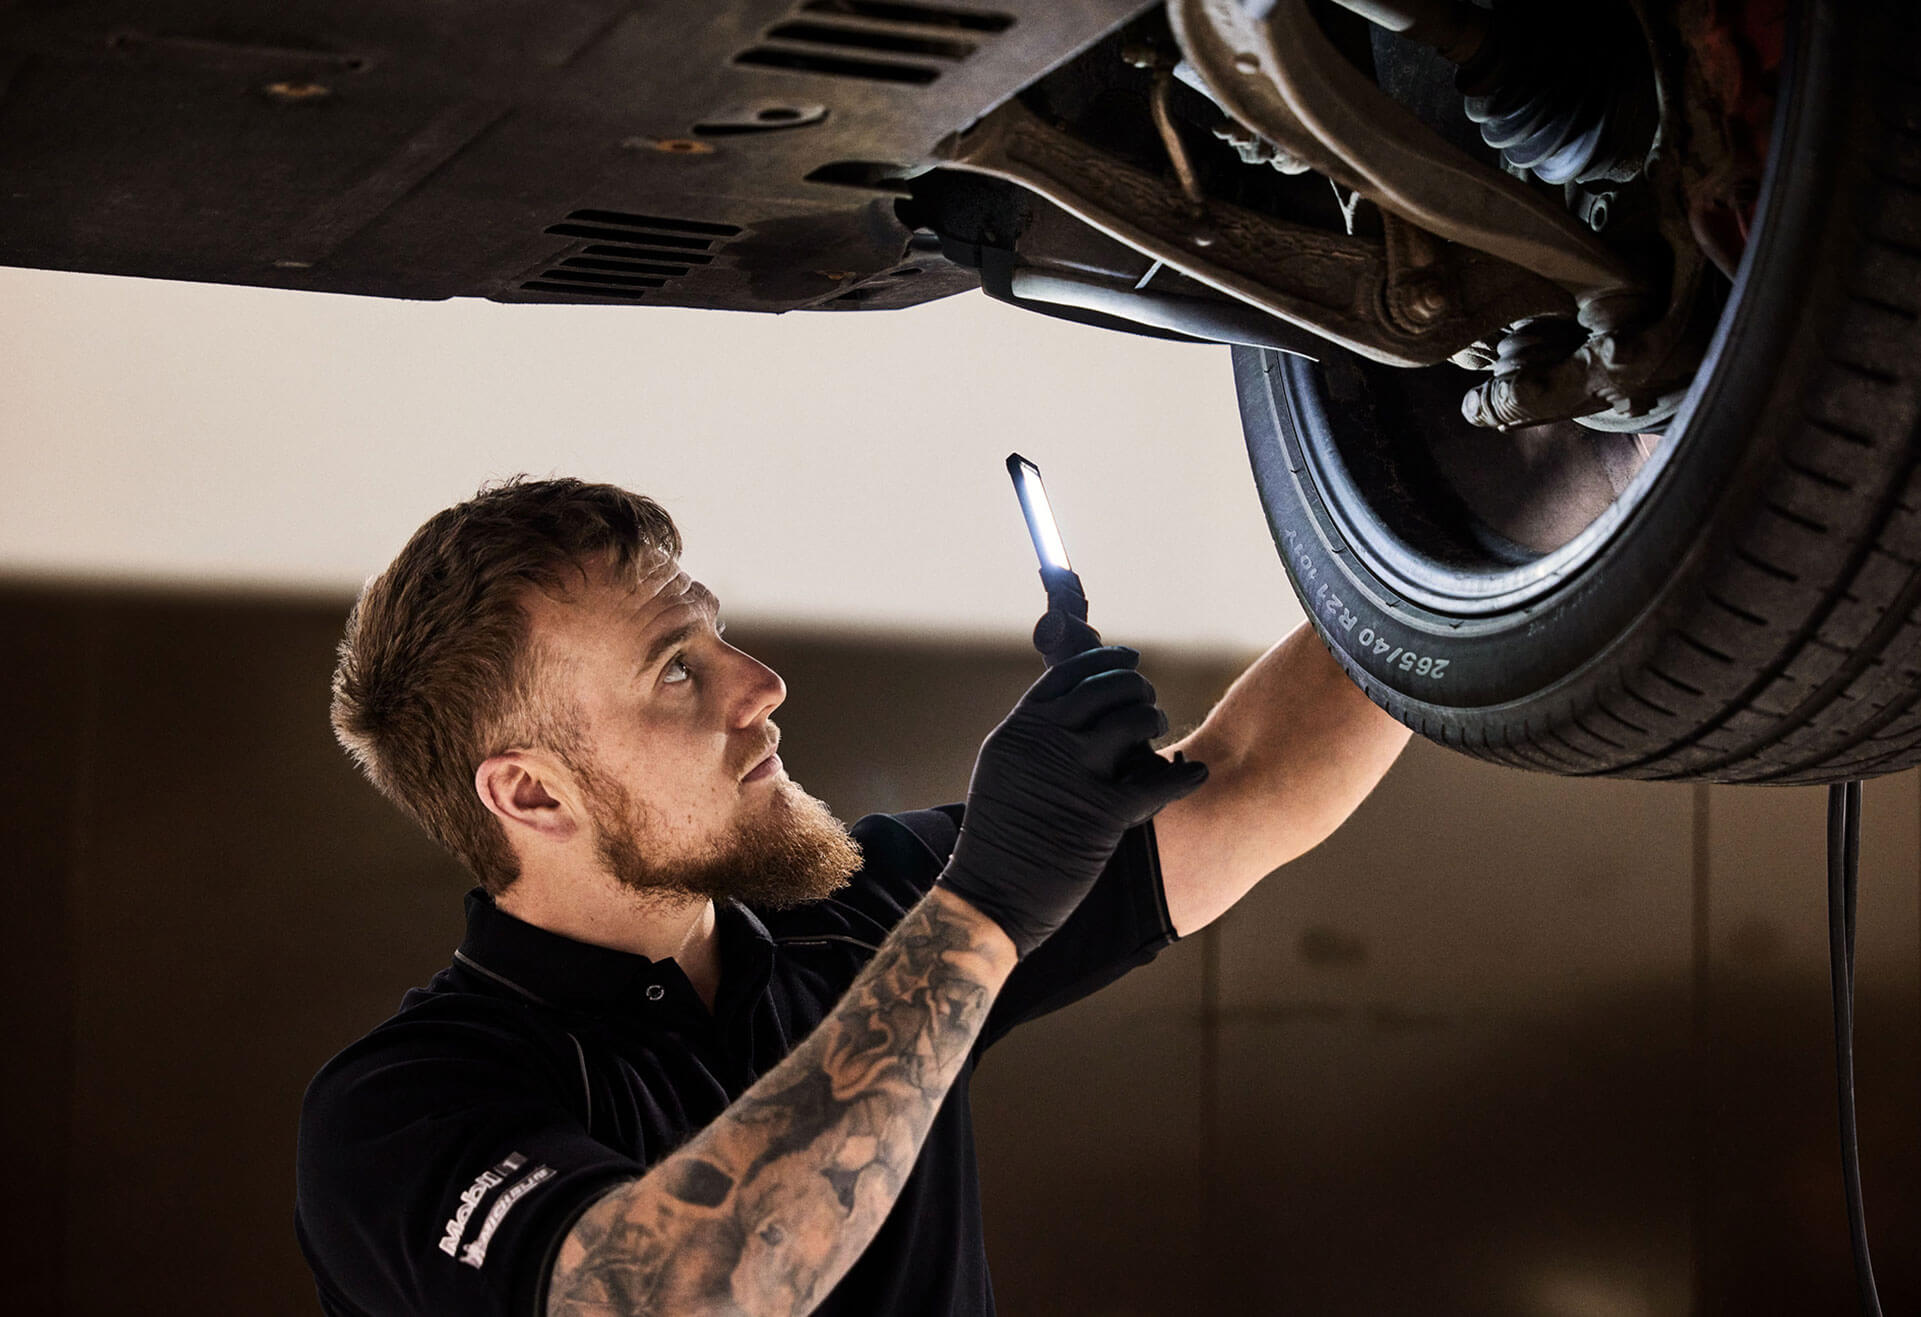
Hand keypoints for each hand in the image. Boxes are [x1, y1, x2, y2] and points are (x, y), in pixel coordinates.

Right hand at [936, 645, 1208, 957]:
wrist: (990, 897)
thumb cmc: (1000, 840)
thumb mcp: (1002, 771)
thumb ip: (1033, 737)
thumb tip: (1073, 712)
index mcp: (1020, 730)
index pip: (1069, 674)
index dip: (1105, 662)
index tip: (1129, 660)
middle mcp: (1046, 743)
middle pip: (1108, 689)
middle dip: (1137, 689)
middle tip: (1147, 702)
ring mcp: (1075, 775)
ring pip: (1135, 722)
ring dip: (1154, 722)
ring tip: (1158, 733)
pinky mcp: (1102, 814)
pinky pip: (1157, 782)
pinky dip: (1183, 775)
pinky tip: (1196, 773)